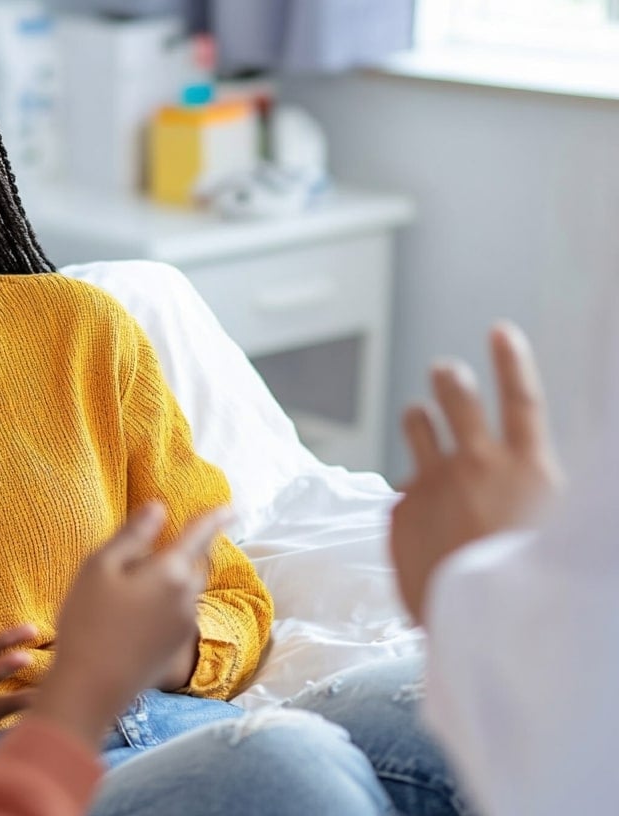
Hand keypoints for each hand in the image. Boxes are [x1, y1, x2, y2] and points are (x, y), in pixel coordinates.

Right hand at [31, 502, 230, 748]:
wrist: (91, 689)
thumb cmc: (88, 621)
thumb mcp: (99, 567)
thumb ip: (133, 535)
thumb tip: (159, 508)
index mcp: (171, 572)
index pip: (200, 535)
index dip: (215, 518)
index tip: (231, 507)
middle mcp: (188, 597)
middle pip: (198, 562)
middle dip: (193, 547)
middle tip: (171, 538)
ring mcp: (185, 625)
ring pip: (189, 587)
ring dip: (177, 574)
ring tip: (143, 573)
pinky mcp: (176, 646)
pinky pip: (180, 609)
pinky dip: (169, 597)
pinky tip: (140, 606)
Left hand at [391, 322, 561, 623]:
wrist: (487, 629)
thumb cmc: (535, 587)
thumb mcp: (558, 530)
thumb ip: (538, 494)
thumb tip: (528, 478)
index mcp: (530, 467)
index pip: (522, 397)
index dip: (512, 360)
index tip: (500, 330)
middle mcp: (478, 464)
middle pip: (457, 397)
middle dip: (448, 378)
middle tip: (443, 369)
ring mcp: (434, 484)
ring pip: (418, 426)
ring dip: (420, 417)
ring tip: (420, 416)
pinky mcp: (401, 509)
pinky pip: (405, 491)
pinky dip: (414, 495)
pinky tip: (425, 517)